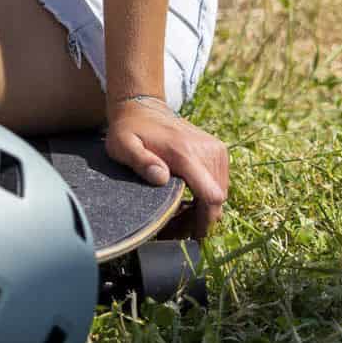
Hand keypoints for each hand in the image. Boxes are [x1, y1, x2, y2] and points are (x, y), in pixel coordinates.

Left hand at [105, 97, 228, 236]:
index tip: (187, 235)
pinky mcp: (218, 151)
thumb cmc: (129, 130)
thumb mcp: (122, 145)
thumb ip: (140, 161)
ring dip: (203, 210)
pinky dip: (206, 197)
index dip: (203, 222)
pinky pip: (219, 183)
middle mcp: (207, 150)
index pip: (211, 196)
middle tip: (174, 229)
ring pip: (219, 194)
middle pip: (217, 200)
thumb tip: (161, 177)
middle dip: (199, 220)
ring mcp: (216, 150)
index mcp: (186, 153)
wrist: (142, 107)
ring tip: (177, 216)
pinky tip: (186, 202)